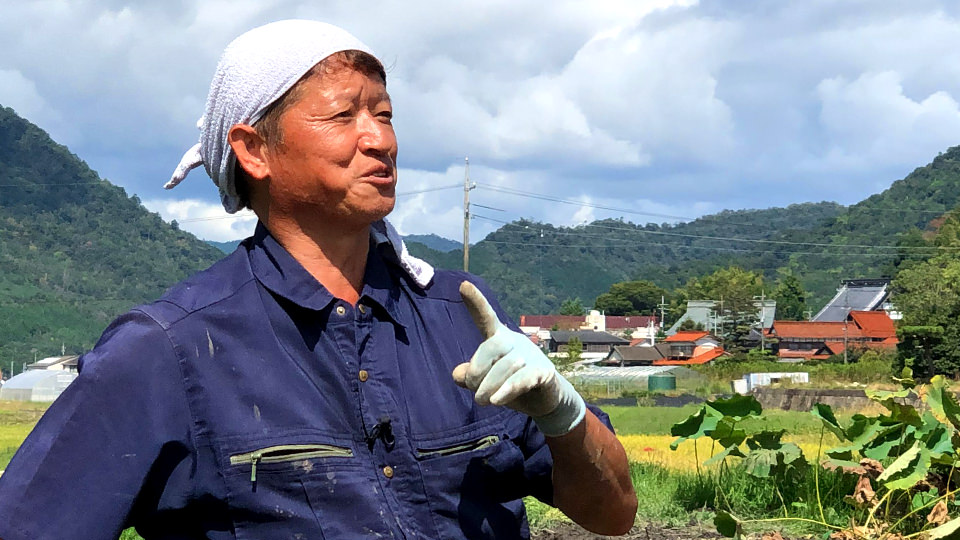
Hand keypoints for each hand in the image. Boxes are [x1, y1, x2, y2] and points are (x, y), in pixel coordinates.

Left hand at [452, 281, 585, 436]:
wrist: (546, 400)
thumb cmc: (511, 385)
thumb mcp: (486, 382)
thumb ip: (469, 376)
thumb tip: (457, 374)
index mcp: (499, 339)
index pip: (486, 318)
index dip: (476, 303)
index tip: (463, 285)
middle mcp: (515, 342)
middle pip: (490, 347)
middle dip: (477, 372)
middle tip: (475, 396)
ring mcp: (531, 356)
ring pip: (504, 367)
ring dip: (489, 388)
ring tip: (485, 402)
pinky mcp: (543, 372)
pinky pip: (521, 379)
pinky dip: (507, 390)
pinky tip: (497, 400)